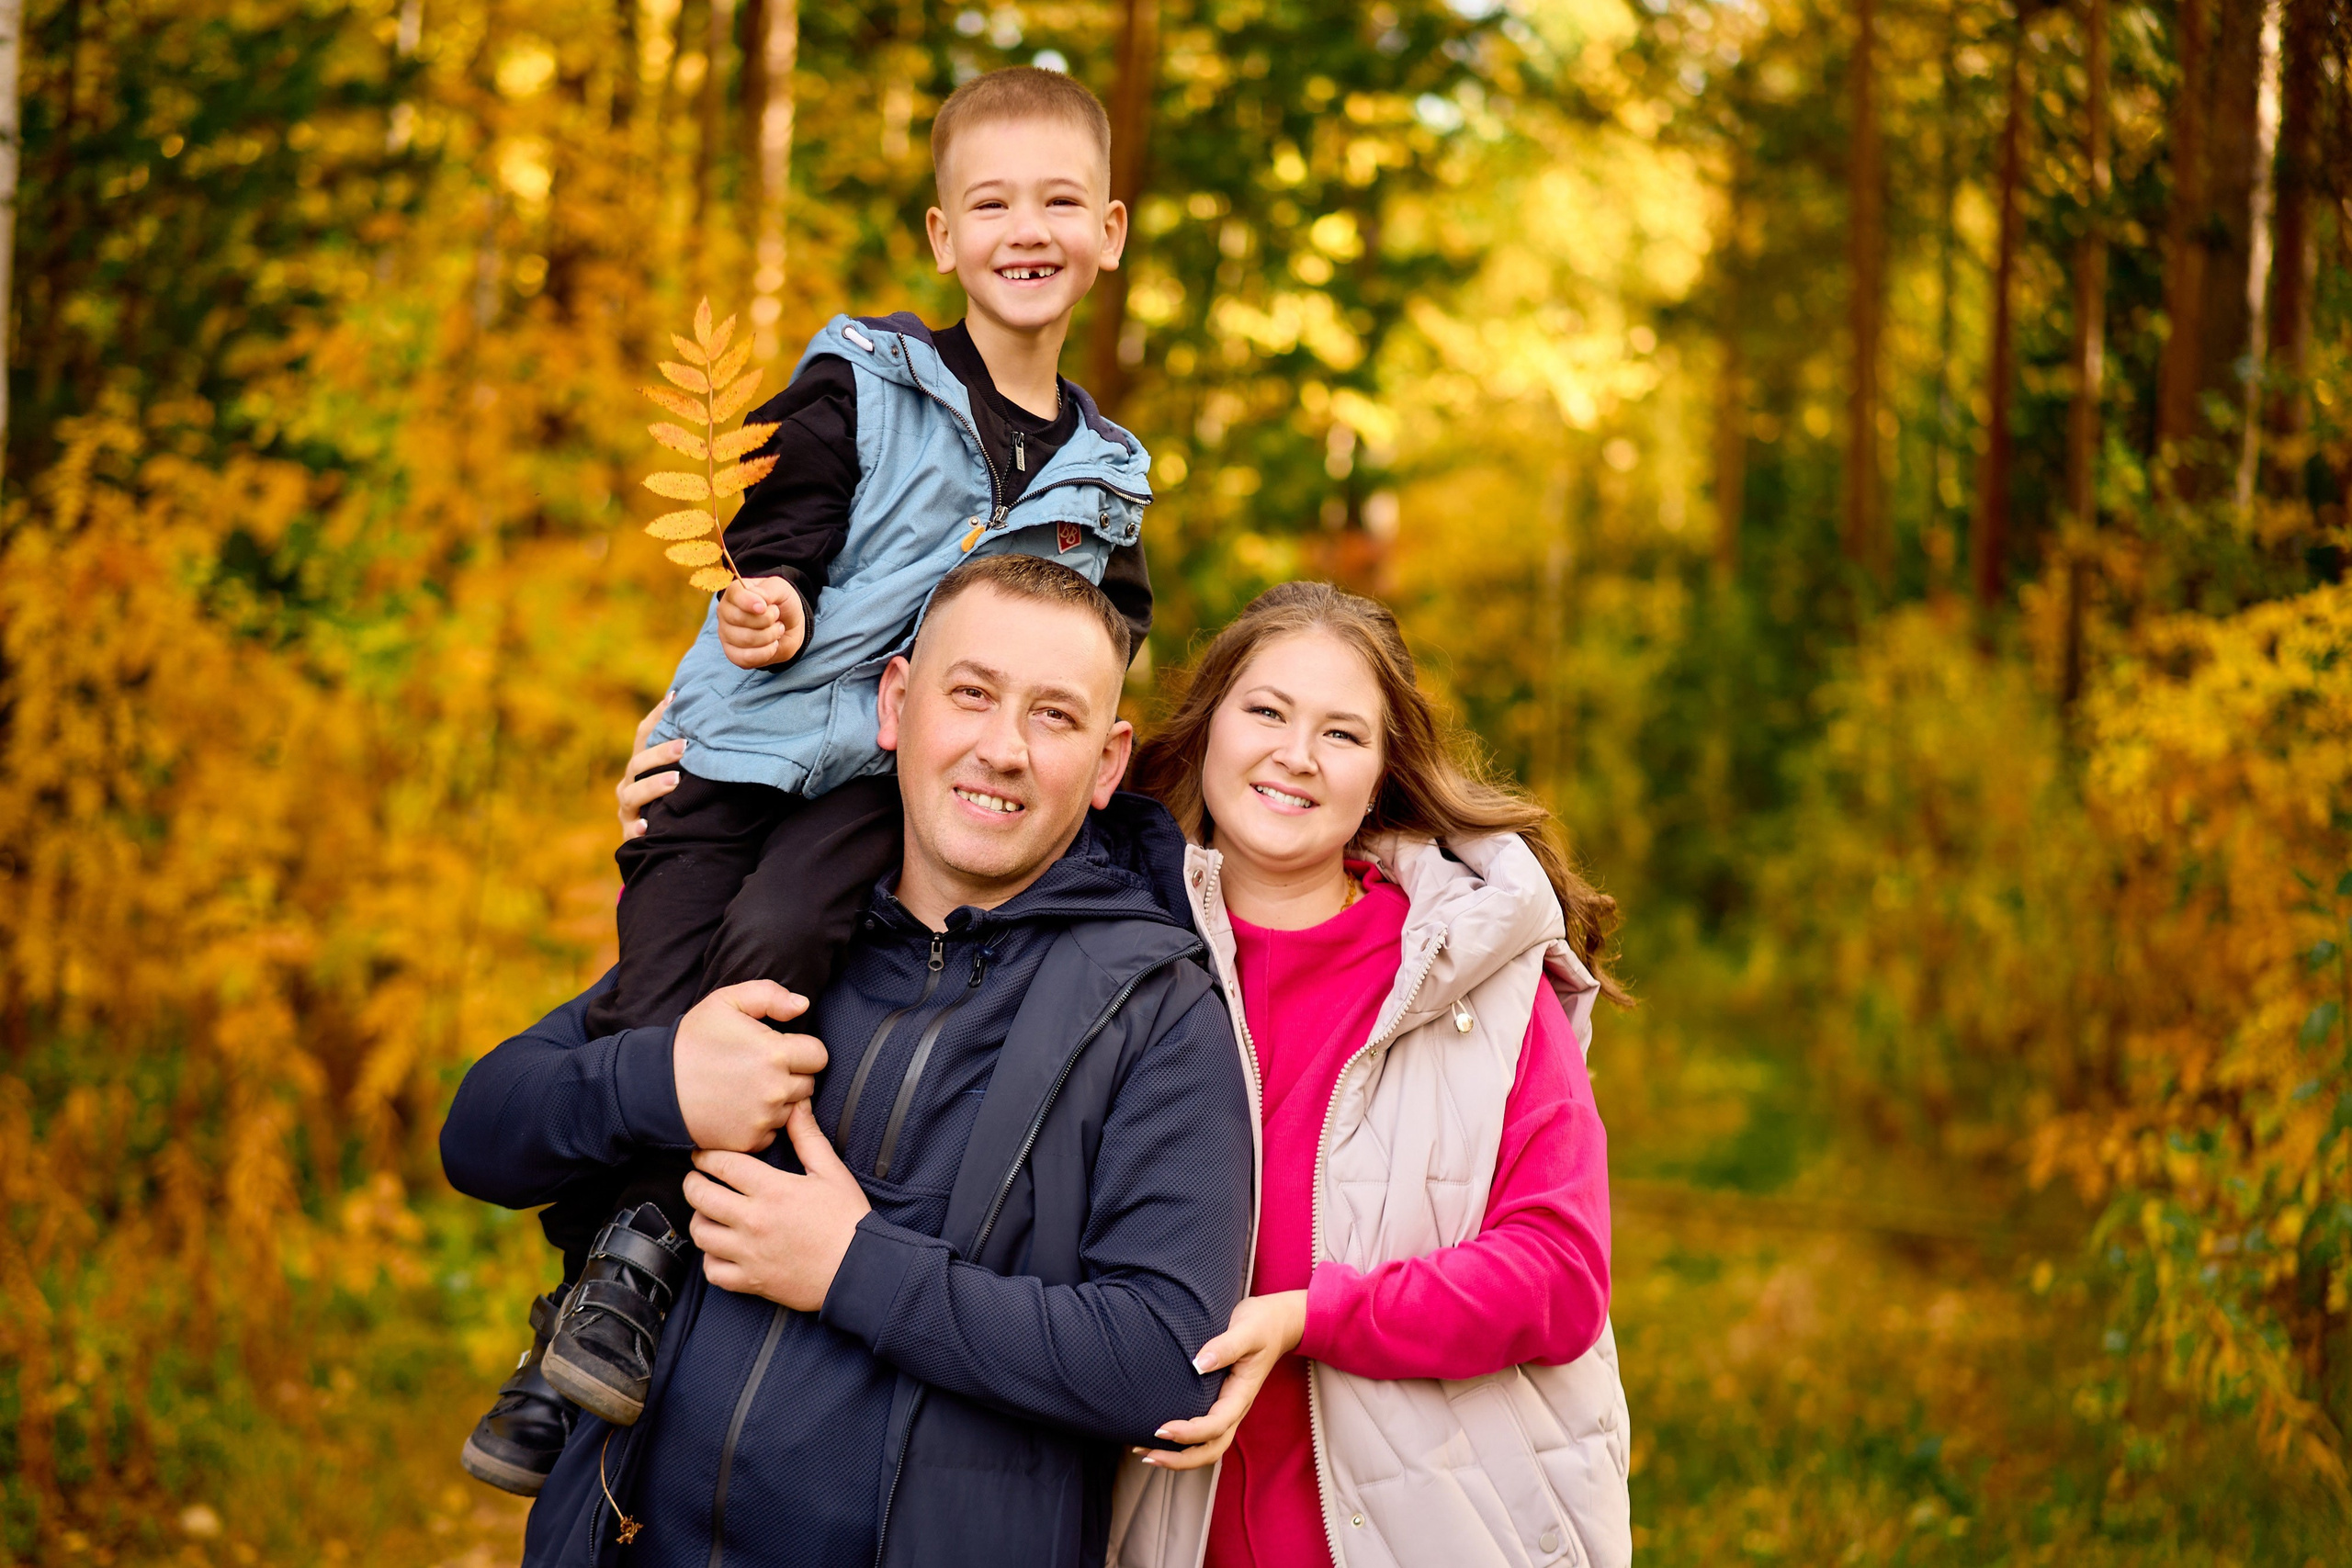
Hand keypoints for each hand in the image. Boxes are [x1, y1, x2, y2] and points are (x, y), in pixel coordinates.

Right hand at [619, 693, 685, 840]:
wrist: (666, 844)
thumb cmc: (678, 803)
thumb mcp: (684, 775)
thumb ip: (690, 751)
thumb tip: (706, 711)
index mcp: (640, 766)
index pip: (643, 736)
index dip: (657, 717)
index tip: (675, 698)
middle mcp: (630, 785)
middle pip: (638, 763)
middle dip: (660, 753)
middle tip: (685, 746)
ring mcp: (628, 811)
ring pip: (632, 795)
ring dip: (652, 786)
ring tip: (674, 781)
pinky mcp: (631, 837)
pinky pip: (630, 832)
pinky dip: (637, 828)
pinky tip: (648, 827)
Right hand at [672, 982, 826, 1151]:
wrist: (656, 1086)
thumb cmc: (691, 1041)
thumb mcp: (726, 1002)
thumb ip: (770, 996)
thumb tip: (802, 1006)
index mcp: (775, 1054)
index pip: (818, 1055)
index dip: (803, 1050)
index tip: (782, 1049)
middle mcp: (775, 1090)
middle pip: (808, 1083)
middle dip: (792, 1075)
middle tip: (761, 1068)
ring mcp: (763, 1119)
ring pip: (792, 1109)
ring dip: (779, 1100)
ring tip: (747, 1088)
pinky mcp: (749, 1142)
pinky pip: (773, 1133)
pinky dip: (762, 1124)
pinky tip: (740, 1109)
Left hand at [687, 1104, 871, 1310]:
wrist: (860, 1270)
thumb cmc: (848, 1219)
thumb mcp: (831, 1172)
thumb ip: (807, 1137)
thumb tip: (796, 1106)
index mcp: (773, 1190)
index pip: (723, 1164)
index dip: (706, 1155)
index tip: (702, 1154)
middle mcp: (754, 1220)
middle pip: (701, 1196)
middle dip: (692, 1182)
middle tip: (696, 1178)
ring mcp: (749, 1253)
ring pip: (701, 1233)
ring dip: (699, 1218)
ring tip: (707, 1212)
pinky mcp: (751, 1281)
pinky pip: (712, 1271)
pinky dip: (710, 1259)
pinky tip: (720, 1248)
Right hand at [717, 576, 807, 669]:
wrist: (790, 628)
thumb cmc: (782, 605)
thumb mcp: (781, 589)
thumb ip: (769, 590)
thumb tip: (759, 605)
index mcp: (735, 592)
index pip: (734, 594)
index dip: (750, 601)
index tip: (764, 607)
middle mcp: (725, 612)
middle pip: (740, 619)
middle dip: (767, 619)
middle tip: (776, 617)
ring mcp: (726, 633)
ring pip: (746, 639)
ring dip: (770, 635)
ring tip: (777, 630)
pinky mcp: (732, 653)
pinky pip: (746, 657)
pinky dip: (766, 652)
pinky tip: (772, 645)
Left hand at [1143, 1291, 1308, 1469]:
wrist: (1277, 1323)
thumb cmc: (1261, 1324)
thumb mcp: (1248, 1330)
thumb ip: (1226, 1346)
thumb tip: (1199, 1363)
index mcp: (1242, 1394)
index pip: (1216, 1425)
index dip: (1189, 1433)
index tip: (1161, 1430)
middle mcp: (1235, 1408)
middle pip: (1211, 1449)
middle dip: (1180, 1459)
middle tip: (1147, 1455)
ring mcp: (1227, 1409)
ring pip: (1207, 1447)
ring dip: (1178, 1457)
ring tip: (1144, 1453)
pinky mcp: (1218, 1403)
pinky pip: (1202, 1433)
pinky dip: (1181, 1443)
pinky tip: (1157, 1438)